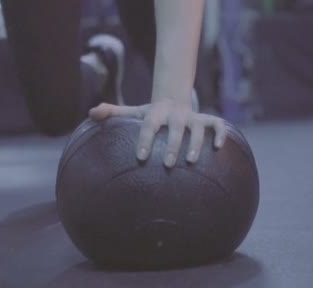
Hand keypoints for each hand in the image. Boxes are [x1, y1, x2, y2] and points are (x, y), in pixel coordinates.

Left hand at [89, 100, 226, 167]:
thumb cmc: (150, 114)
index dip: (144, 139)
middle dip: (172, 145)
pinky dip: (221, 134)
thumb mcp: (131, 111)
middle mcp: (176, 114)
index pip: (149, 125)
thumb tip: (90, 113)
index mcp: (156, 113)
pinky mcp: (207, 120)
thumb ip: (112, 112)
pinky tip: (219, 148)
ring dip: (197, 143)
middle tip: (168, 164)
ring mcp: (193, 117)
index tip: (139, 157)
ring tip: (192, 161)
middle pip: (175, 128)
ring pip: (199, 128)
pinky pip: (218, 125)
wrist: (173, 99)